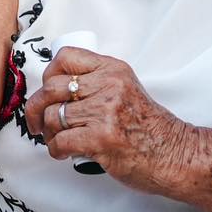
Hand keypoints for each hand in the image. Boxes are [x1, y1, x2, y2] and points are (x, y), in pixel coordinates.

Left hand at [22, 46, 191, 193]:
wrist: (174, 155)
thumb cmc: (150, 128)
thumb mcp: (126, 90)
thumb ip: (98, 84)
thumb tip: (56, 90)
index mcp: (113, 70)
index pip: (66, 57)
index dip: (48, 74)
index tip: (47, 91)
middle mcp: (109, 86)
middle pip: (51, 88)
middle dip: (37, 108)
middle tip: (37, 122)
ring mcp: (105, 112)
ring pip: (53, 116)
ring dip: (48, 133)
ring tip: (56, 140)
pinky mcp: (101, 138)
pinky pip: (60, 141)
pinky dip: (55, 150)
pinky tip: (63, 153)